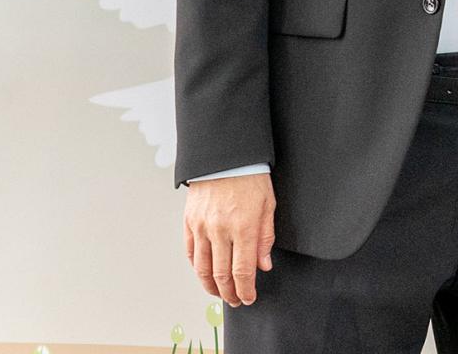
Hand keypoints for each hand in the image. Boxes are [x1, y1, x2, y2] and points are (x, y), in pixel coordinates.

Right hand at [184, 173, 275, 305]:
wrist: (225, 157)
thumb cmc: (250, 177)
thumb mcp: (268, 205)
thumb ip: (265, 238)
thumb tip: (263, 265)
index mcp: (243, 227)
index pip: (243, 271)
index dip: (245, 289)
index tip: (248, 298)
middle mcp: (220, 230)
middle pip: (221, 275)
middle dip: (229, 293)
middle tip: (235, 300)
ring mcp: (202, 227)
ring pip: (202, 268)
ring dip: (211, 286)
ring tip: (219, 293)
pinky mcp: (189, 222)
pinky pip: (191, 252)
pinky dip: (197, 267)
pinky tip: (204, 273)